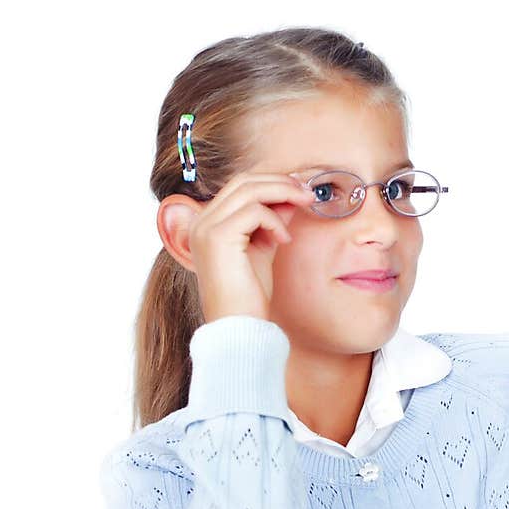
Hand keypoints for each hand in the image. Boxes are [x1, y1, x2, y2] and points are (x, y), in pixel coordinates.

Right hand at [187, 172, 316, 323]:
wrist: (238, 328)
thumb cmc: (249, 297)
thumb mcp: (263, 249)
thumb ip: (271, 221)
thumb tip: (290, 197)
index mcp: (207, 224)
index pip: (239, 187)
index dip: (271, 182)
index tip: (299, 190)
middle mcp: (201, 222)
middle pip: (243, 181)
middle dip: (279, 181)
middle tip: (307, 192)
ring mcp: (206, 228)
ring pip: (248, 189)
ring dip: (282, 193)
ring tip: (304, 205)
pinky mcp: (217, 237)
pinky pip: (253, 211)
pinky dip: (274, 221)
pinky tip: (284, 240)